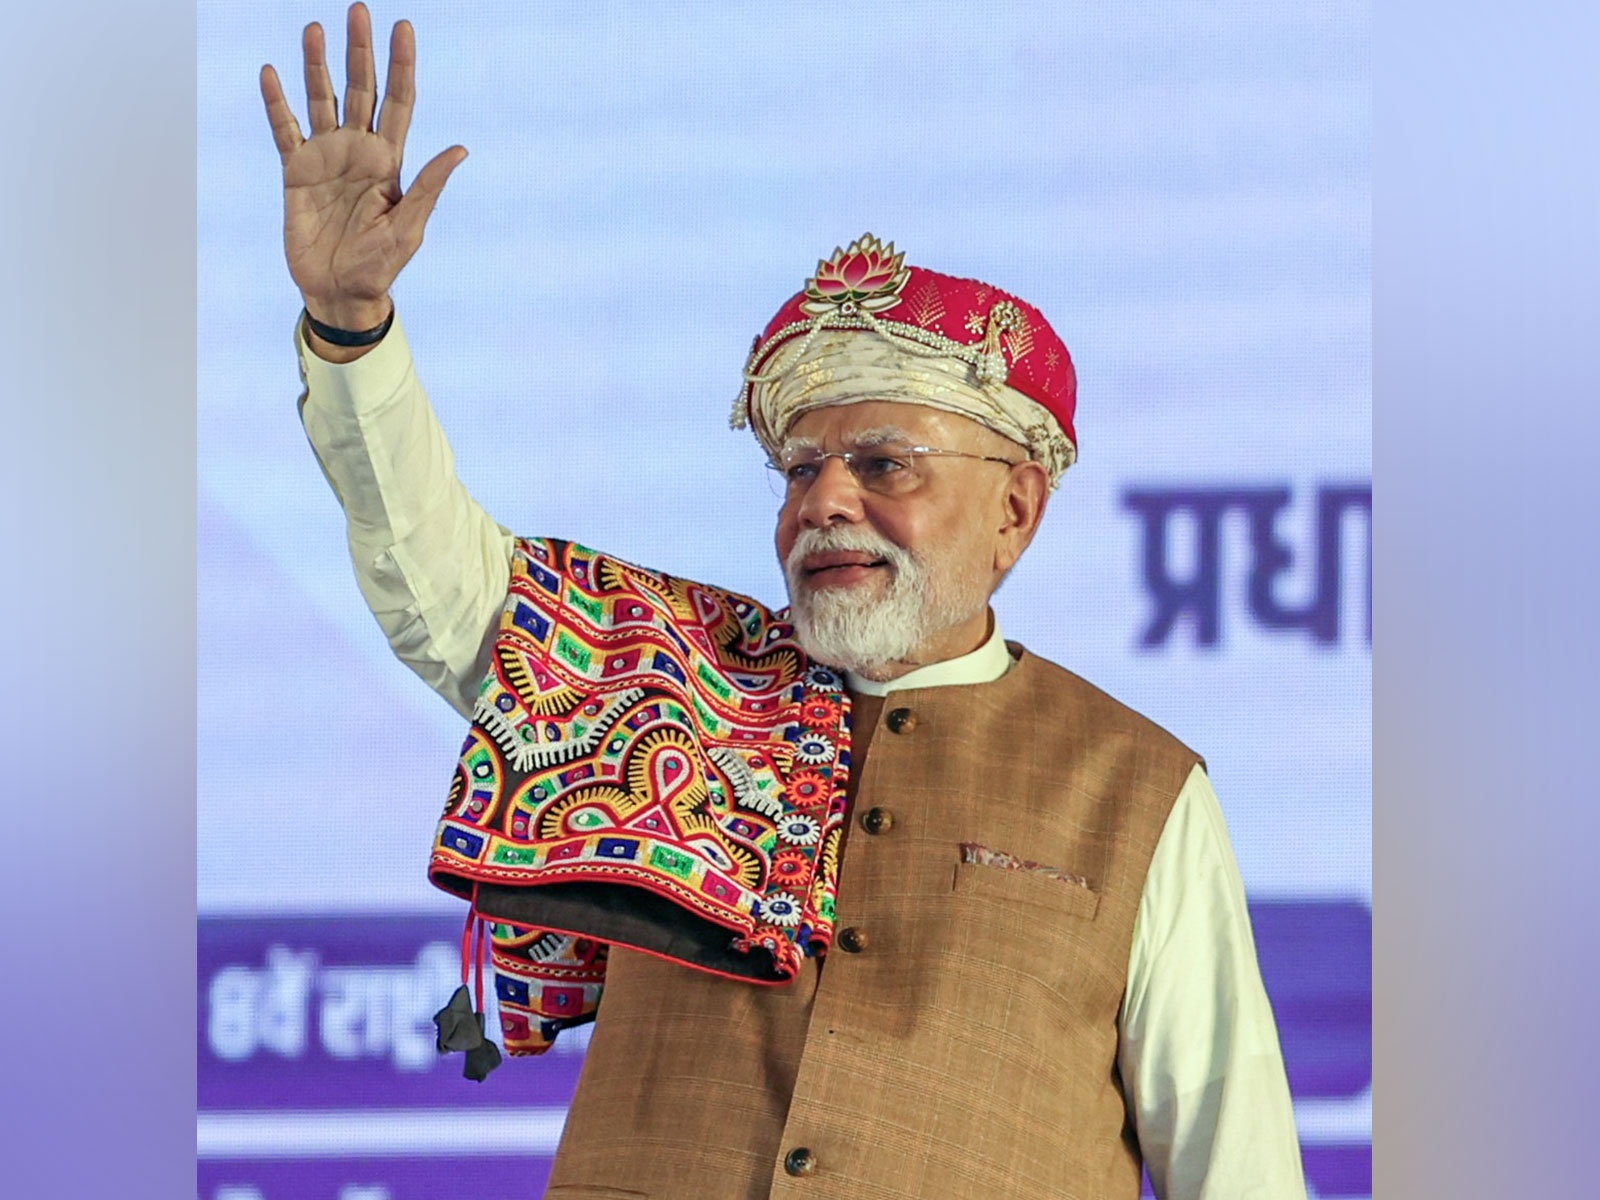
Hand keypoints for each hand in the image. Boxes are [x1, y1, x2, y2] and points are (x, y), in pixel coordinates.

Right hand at [259, 3, 465, 331]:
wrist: (340, 291)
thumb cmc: (380, 265)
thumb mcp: (409, 227)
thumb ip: (428, 186)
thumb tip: (460, 149)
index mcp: (390, 161)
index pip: (399, 101)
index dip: (401, 65)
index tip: (402, 27)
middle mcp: (358, 150)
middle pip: (360, 89)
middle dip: (359, 51)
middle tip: (358, 10)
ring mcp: (326, 156)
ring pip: (321, 99)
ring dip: (316, 65)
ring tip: (315, 29)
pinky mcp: (295, 170)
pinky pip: (285, 129)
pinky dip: (277, 103)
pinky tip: (272, 73)